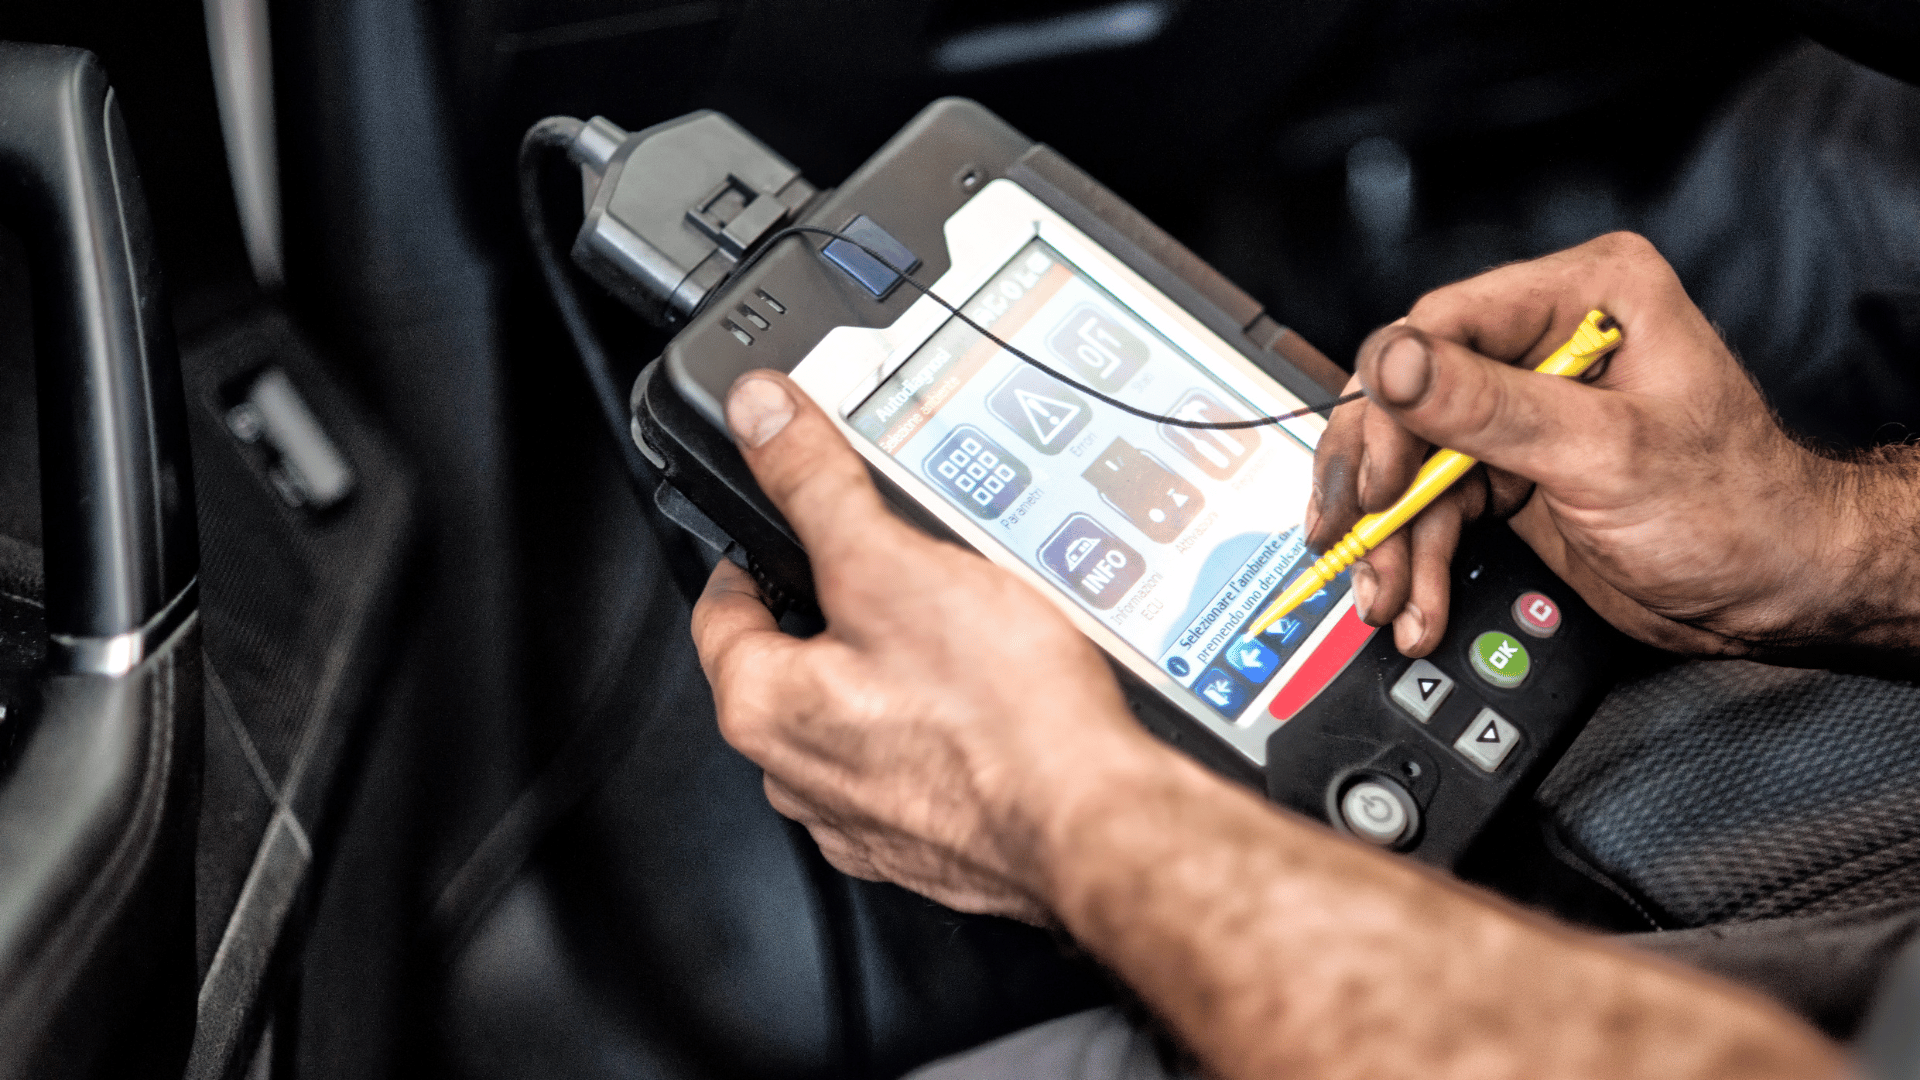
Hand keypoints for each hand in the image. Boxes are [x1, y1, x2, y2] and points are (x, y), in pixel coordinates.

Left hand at [690, 371, 1174, 922]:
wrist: (1096, 825)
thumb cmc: (1001, 716)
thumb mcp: (893, 563)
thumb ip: (816, 484)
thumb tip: (759, 417)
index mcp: (764, 707)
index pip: (720, 609)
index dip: (753, 551)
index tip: (780, 529)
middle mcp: (798, 775)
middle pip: (789, 664)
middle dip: (834, 611)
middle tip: (889, 566)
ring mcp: (863, 819)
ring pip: (854, 717)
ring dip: (889, 672)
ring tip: (955, 626)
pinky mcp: (928, 844)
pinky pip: (912, 764)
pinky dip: (937, 728)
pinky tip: (991, 696)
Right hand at [1310, 231, 1919, 665]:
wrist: (1776, 590)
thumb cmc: (1736, 508)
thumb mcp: (1604, 452)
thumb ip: (1489, 406)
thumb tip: (1394, 363)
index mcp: (1585, 297)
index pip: (1442, 326)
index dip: (1392, 404)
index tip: (1379, 480)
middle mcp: (1544, 340)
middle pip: (1409, 397)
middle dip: (1377, 484)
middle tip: (1353, 539)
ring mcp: (1522, 408)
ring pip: (1412, 462)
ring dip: (1392, 540)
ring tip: (1386, 596)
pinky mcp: (1512, 469)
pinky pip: (1437, 508)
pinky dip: (1418, 560)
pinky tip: (1414, 600)